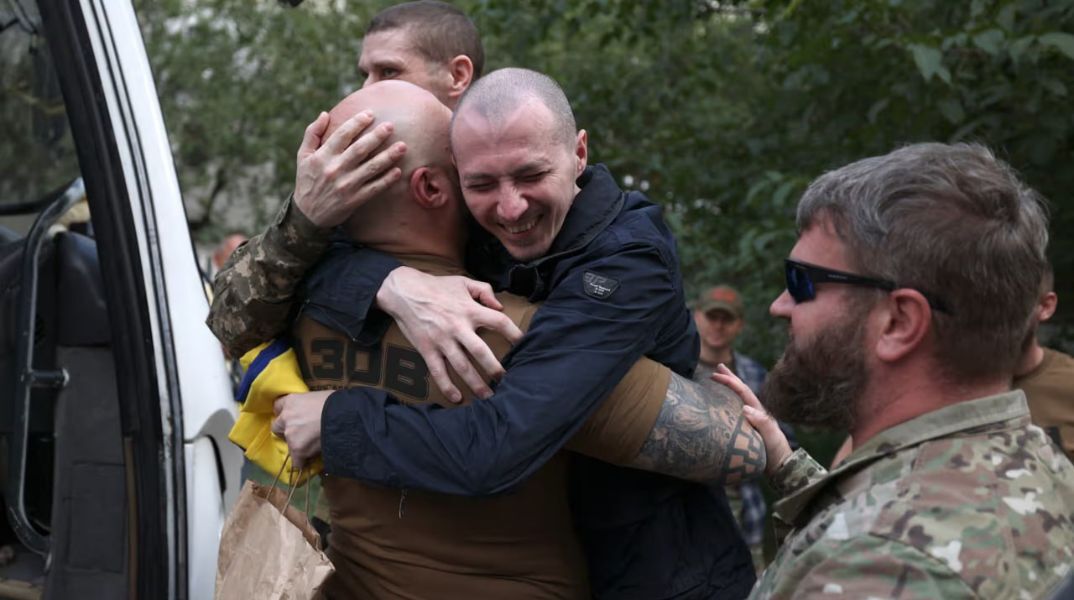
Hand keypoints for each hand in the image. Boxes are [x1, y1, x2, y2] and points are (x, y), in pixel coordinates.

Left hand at [271, 391, 331, 468]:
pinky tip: (309, 462)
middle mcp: (286, 417)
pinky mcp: (297, 449)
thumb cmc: (335, 402)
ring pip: (288, 444)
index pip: (278, 407)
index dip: (284, 413)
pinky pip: (296, 460)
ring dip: (297, 445)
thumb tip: (311, 412)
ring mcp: (290, 434)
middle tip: (299, 432)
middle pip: (277, 426)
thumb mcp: (317, 397)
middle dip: (285, 430)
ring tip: (310, 447)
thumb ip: (308, 406)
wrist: (343, 415)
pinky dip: (302, 462)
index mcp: (291, 401)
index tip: (291, 416)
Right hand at [293, 110, 406, 227]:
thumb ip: (312, 133)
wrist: (308, 214)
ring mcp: (346, 185)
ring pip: (371, 168)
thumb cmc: (307, 180)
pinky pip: (374, 188)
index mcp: (323, 156)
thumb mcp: (303, 156)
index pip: (342, 135)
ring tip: (403, 146)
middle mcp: (335, 169)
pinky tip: (398, 171)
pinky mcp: (354, 200)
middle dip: (377, 136)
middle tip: (390, 126)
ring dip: (388, 156)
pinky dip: (387, 180)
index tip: (370, 114)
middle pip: (360, 149)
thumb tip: (325, 114)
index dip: (357, 123)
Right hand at [376, 266, 523, 402]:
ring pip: (462, 366)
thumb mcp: (463, 281)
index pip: (499, 322)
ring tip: (488, 397)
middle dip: (495, 368)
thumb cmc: (436, 286)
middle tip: (506, 381)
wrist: (404, 291)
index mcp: (470, 310)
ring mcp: (442, 340)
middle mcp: (458, 327)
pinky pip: (438, 371)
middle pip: (481, 351)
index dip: (514, 334)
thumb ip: (484, 290)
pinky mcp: (427, 349)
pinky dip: (447, 386)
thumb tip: (500, 306)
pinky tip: (457, 398)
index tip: (524, 345)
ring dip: (476, 383)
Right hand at [711, 364, 791, 474]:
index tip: (716, 374)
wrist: (781, 467)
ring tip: (719, 377)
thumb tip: (745, 407)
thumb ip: (761, 422)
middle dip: (730, 377)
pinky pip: (734, 411)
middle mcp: (754, 412)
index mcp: (759, 411)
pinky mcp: (746, 429)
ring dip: (730, 387)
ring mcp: (751, 420)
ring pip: (738, 399)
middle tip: (718, 366)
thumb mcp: (771, 436)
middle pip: (741, 391)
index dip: (730, 381)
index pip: (743, 391)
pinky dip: (728, 402)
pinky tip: (721, 402)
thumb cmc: (776, 452)